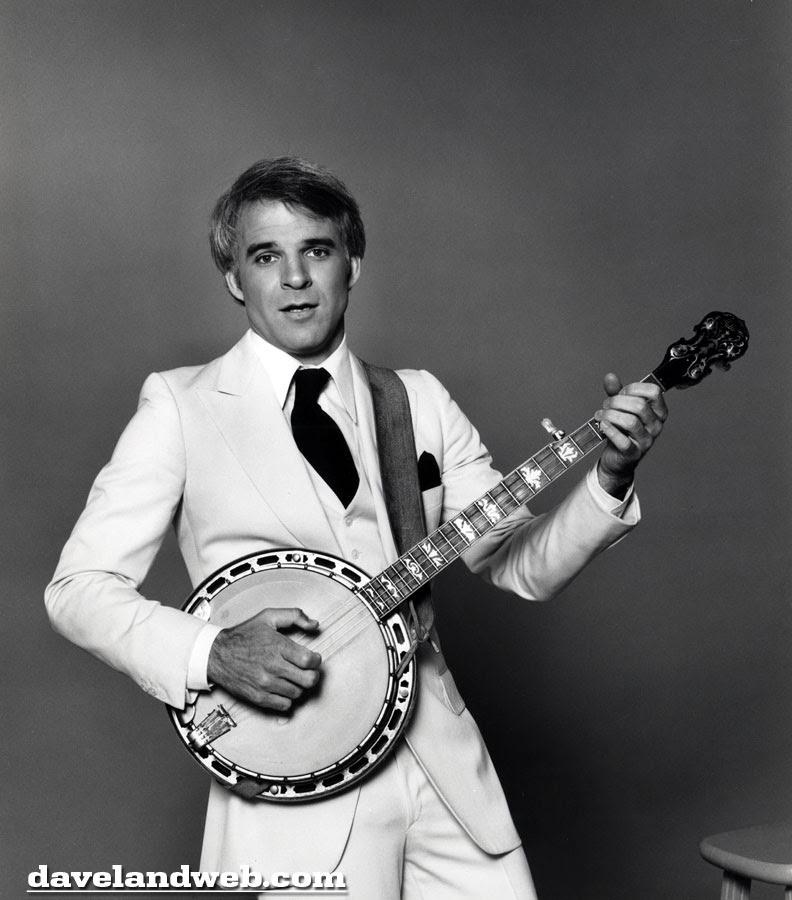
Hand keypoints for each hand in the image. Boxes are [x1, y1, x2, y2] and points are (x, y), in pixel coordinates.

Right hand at [207, 607, 321, 711]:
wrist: (217, 654)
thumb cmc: (244, 635)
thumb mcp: (269, 617)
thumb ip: (295, 616)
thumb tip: (314, 624)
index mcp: (278, 647)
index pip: (310, 661)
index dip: (316, 660)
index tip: (313, 658)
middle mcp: (273, 667)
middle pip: (308, 680)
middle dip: (312, 674)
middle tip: (307, 670)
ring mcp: (265, 684)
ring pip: (298, 693)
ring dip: (298, 685)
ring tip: (291, 677)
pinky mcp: (258, 697)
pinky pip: (284, 705)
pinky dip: (287, 698)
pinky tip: (282, 687)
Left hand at [594, 373, 667, 498]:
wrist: (617, 458)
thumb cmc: (622, 431)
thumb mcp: (621, 408)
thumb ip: (616, 392)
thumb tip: (610, 376)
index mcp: (658, 412)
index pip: (654, 392)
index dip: (634, 388)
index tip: (621, 392)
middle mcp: (656, 426)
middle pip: (639, 405)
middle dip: (617, 401)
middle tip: (605, 405)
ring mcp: (646, 441)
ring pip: (630, 421)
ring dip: (610, 415)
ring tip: (600, 415)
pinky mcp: (633, 453)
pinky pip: (623, 441)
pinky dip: (610, 430)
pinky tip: (603, 425)